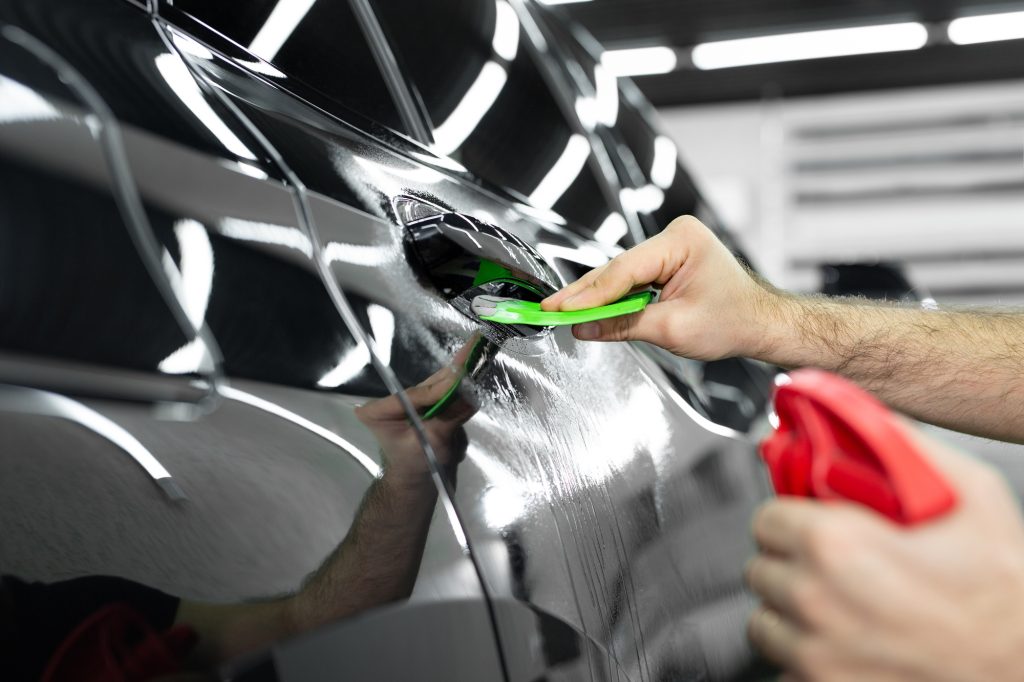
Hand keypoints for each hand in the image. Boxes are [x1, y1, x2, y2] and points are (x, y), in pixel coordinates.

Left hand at [354, 337, 479, 485]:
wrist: (416, 483)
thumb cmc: (418, 468)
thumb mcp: (432, 444)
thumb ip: (449, 418)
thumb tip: (470, 397)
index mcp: (378, 411)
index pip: (414, 396)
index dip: (440, 388)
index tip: (460, 376)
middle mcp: (391, 401)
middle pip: (427, 386)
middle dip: (452, 372)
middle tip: (474, 344)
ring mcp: (409, 402)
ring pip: (436, 384)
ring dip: (458, 370)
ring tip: (476, 345)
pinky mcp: (424, 404)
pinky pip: (443, 391)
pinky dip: (459, 382)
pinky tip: (472, 362)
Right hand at [541, 215, 783, 360]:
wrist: (761, 323)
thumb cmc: (733, 321)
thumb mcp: (673, 330)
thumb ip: (623, 326)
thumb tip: (584, 328)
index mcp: (681, 241)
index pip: (624, 270)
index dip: (589, 295)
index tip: (561, 311)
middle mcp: (674, 236)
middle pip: (616, 269)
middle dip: (584, 293)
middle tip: (549, 309)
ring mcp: (670, 246)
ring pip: (620, 274)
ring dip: (594, 295)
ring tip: (562, 311)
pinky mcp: (667, 260)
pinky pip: (631, 278)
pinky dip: (612, 296)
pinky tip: (588, 308)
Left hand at [746, 424, 1023, 681]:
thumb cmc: (1003, 590)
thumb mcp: (968, 494)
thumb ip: (900, 445)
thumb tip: (856, 415)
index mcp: (835, 545)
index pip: (766, 517)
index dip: (791, 517)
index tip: (812, 523)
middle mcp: (814, 600)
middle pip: (762, 566)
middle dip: (791, 560)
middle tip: (833, 563)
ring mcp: (813, 653)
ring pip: (764, 617)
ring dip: (791, 608)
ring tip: (839, 602)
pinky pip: (783, 662)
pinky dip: (803, 649)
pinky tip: (843, 638)